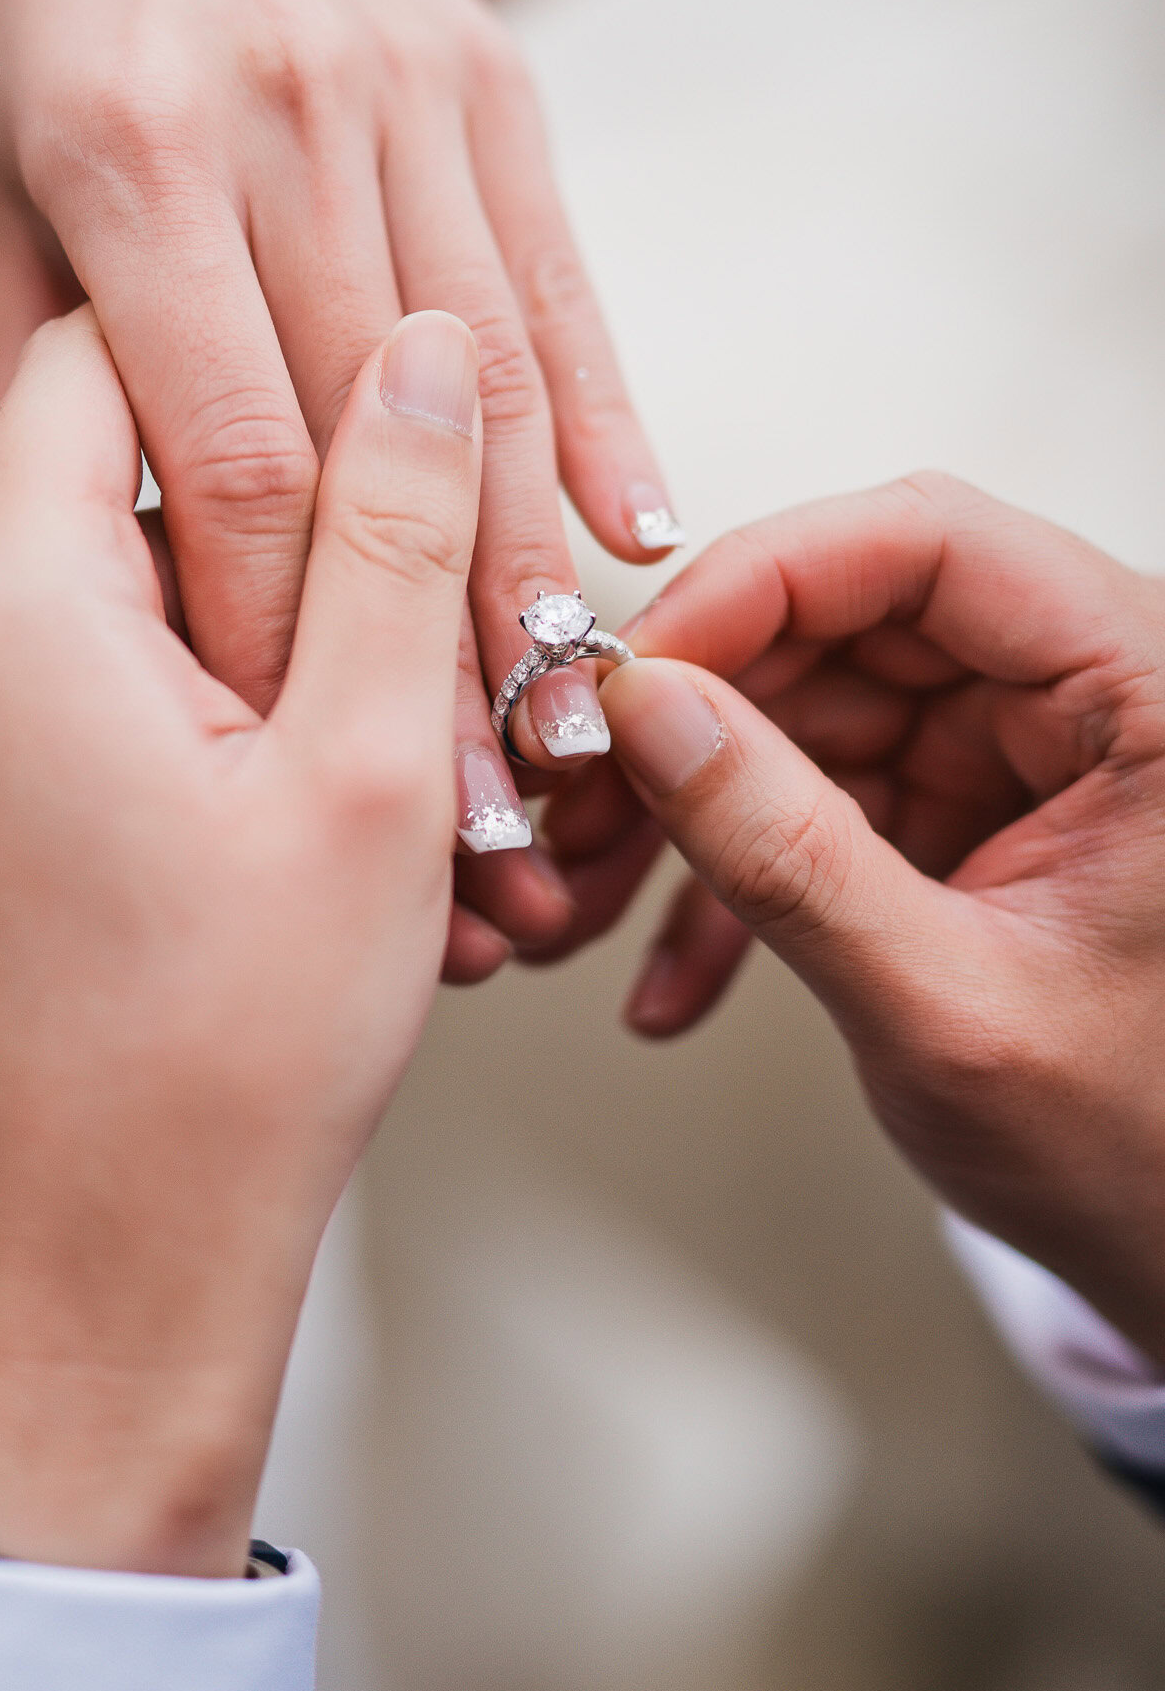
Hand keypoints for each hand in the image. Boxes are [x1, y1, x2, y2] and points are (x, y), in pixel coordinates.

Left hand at [0, 0, 680, 961]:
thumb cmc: (42, 24)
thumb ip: (27, 375)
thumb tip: (61, 576)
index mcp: (124, 160)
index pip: (220, 448)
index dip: (273, 621)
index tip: (305, 762)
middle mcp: (273, 117)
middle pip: (365, 434)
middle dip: (418, 634)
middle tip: (476, 792)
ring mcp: (396, 91)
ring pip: (482, 371)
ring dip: (531, 556)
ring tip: (566, 708)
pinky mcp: (489, 85)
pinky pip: (559, 275)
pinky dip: (603, 409)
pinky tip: (642, 529)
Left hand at [0, 305, 481, 1575]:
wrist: (101, 1287)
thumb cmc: (233, 1063)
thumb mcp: (372, 771)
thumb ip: (396, 529)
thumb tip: (418, 344)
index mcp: (0, 602)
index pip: (117, 345)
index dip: (263, 362)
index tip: (374, 436)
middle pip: (107, 471)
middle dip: (266, 534)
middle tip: (400, 648)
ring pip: (89, 583)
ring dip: (228, 636)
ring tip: (349, 768)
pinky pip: (49, 678)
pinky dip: (163, 706)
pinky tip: (262, 813)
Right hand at [582, 475, 1164, 1366]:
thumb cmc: (1137, 1146)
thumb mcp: (945, 1007)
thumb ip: (788, 853)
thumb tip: (650, 711)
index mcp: (1145, 692)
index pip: (932, 543)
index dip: (766, 579)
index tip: (637, 666)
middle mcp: (1081, 694)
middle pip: (847, 617)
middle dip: (696, 708)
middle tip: (582, 788)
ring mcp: (1014, 752)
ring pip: (809, 707)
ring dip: (689, 803)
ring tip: (589, 896)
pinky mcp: (961, 811)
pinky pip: (817, 797)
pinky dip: (734, 878)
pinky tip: (671, 973)